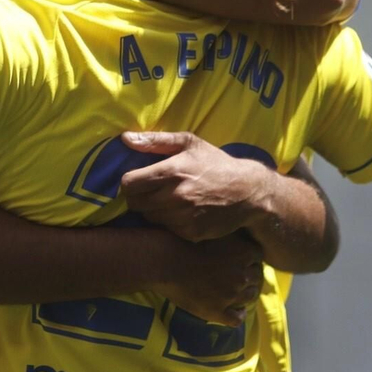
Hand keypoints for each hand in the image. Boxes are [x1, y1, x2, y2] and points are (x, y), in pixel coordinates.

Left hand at [118, 132, 272, 242]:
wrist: (247, 192)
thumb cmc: (215, 164)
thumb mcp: (189, 143)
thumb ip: (155, 140)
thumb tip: (125, 138)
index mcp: (172, 171)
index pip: (129, 183)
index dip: (129, 182)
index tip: (137, 180)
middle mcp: (175, 196)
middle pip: (135, 203)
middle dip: (139, 196)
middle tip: (152, 190)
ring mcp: (183, 217)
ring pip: (149, 217)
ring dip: (154, 209)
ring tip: (169, 200)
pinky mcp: (190, 233)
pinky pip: (166, 229)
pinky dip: (169, 221)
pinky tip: (183, 211)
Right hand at [157, 233, 264, 326]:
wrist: (163, 262)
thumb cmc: (184, 240)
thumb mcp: (213, 231)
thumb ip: (230, 235)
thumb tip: (238, 231)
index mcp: (243, 253)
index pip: (258, 255)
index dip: (250, 256)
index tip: (242, 257)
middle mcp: (242, 275)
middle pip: (256, 277)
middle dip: (249, 275)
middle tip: (238, 274)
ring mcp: (231, 295)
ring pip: (249, 297)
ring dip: (244, 294)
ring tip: (235, 292)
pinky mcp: (217, 311)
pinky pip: (236, 318)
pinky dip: (237, 314)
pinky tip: (233, 312)